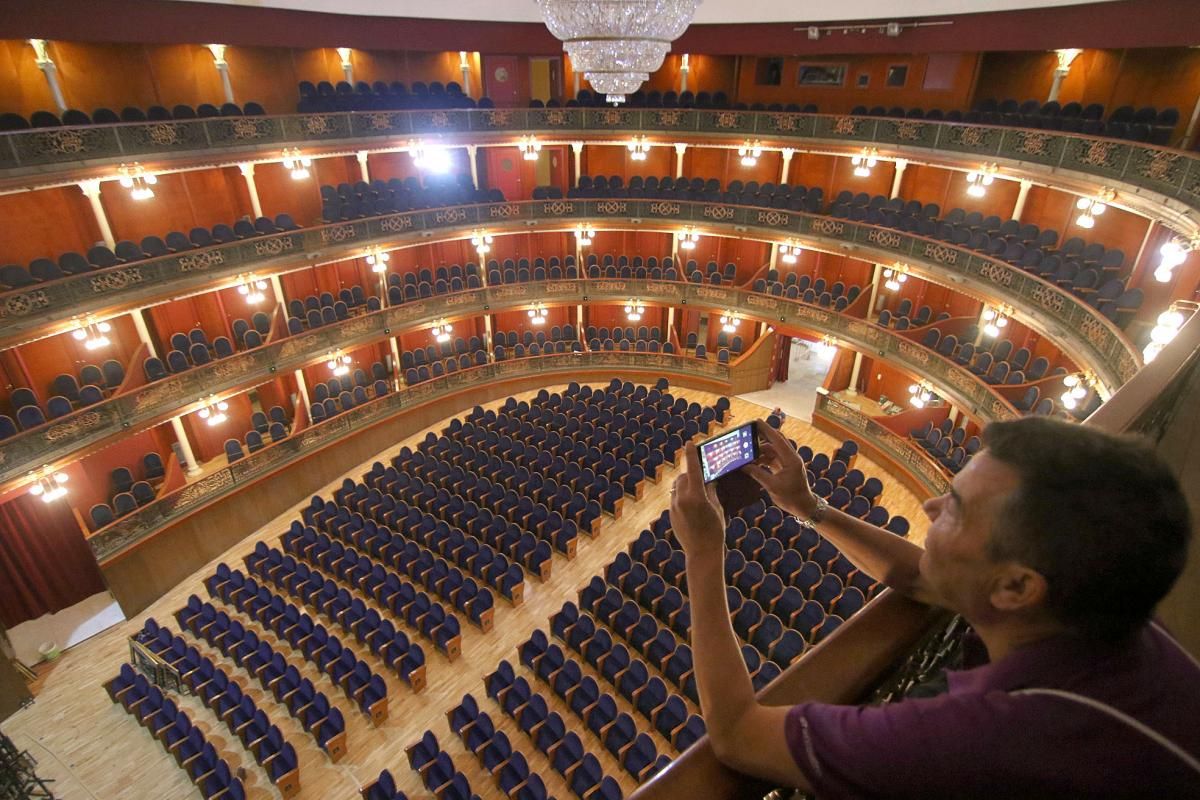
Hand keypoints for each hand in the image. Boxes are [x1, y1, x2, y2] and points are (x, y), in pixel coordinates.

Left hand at [669, 442, 725, 558]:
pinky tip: (693, 506)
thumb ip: (711, 491)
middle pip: (684, 477)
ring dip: (686, 485)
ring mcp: (674, 507)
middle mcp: (682, 500)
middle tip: (702, 475)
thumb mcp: (716, 508)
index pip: (693, 469)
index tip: (689, 443)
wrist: (702, 553)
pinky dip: (683, 496)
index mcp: (696, 496)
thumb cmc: (715, 531)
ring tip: (698, 492)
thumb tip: (709, 479)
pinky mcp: (671, 515)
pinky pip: (675, 498)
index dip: (691, 455)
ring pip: (677, 487)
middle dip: (691, 474)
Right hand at [745, 421, 818, 518]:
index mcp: (791, 459)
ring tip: (747, 452)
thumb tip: (744, 466)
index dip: (766, 429)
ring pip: (772, 451)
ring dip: (760, 451)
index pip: (777, 439)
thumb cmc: (791, 498)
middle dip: (762, 435)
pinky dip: (763, 459)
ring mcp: (788, 463)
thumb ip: (758, 474)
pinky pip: (772, 459)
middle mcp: (790, 458)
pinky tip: (753, 461)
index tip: (756, 421)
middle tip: (749, 431)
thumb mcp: (772, 486)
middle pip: (775, 442)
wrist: (804, 507)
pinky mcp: (785, 468)